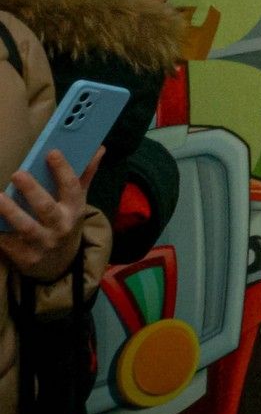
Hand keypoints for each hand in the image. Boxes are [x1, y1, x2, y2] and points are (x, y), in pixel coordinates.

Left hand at [0, 148, 100, 282]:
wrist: (61, 265)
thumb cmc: (66, 224)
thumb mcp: (79, 203)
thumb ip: (84, 176)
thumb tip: (99, 148)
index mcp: (75, 210)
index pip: (72, 188)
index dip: (63, 170)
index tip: (52, 153)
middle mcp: (61, 227)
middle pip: (46, 208)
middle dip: (33, 191)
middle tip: (18, 173)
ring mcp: (43, 244)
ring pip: (26, 227)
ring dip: (11, 212)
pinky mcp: (26, 258)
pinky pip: (9, 244)